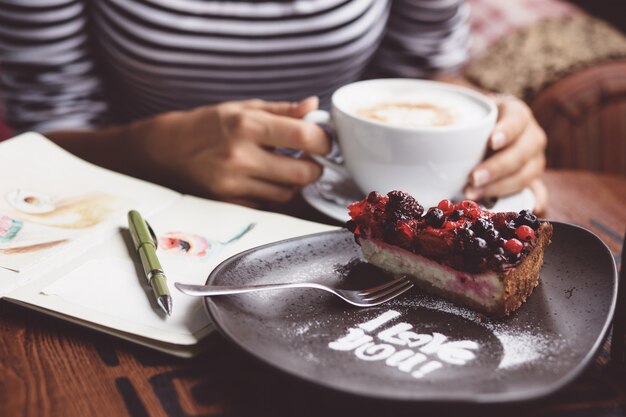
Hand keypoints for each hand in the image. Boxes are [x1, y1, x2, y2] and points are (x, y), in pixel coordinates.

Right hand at [129, 97, 329, 206]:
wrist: (163, 152)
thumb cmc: (204, 126)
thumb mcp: (241, 108)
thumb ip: (282, 111)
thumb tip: (313, 108)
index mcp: (246, 125)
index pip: (304, 137)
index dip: (323, 141)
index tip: (324, 142)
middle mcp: (240, 156)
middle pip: (302, 173)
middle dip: (315, 168)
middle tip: (310, 159)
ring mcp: (233, 183)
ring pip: (287, 193)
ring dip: (294, 183)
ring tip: (284, 168)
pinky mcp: (228, 203)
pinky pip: (266, 205)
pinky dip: (272, 194)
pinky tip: (264, 180)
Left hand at [464, 95, 547, 213]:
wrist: (486, 130)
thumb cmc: (474, 122)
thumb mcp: (468, 114)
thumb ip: (455, 121)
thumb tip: (426, 129)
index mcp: (517, 114)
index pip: (517, 119)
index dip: (507, 131)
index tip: (491, 142)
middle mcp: (530, 136)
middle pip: (521, 153)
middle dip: (497, 168)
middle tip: (473, 178)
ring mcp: (534, 159)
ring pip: (526, 175)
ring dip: (500, 188)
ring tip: (473, 194)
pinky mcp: (533, 179)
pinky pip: (538, 192)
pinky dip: (534, 201)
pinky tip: (527, 208)